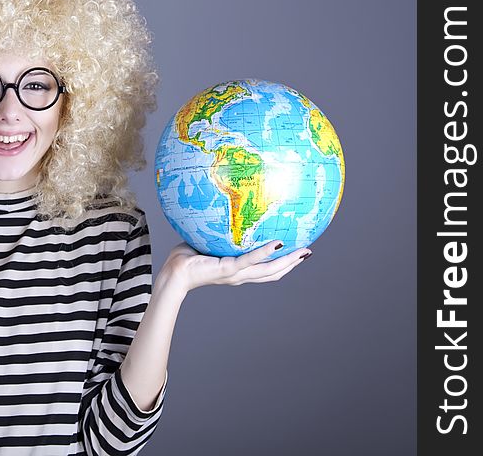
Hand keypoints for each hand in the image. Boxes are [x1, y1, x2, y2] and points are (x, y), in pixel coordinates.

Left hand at [157, 240, 311, 296]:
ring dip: (287, 261)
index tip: (296, 252)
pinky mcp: (227, 269)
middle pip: (273, 272)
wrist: (173, 274)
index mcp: (237, 270)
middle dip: (292, 263)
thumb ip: (219, 231)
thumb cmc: (185, 258)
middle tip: (309, 252)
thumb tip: (223, 209)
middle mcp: (240, 275)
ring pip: (268, 270)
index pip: (265, 269)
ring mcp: (235, 274)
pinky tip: (278, 243)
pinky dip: (264, 252)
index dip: (282, 263)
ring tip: (303, 251)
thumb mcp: (208, 241)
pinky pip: (249, 260)